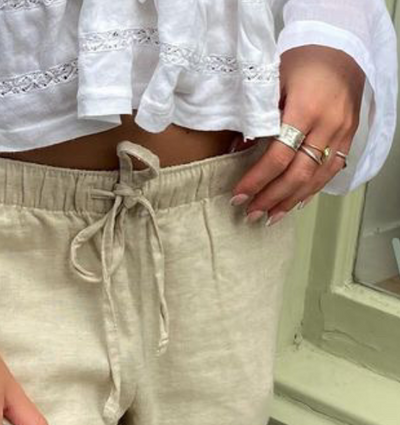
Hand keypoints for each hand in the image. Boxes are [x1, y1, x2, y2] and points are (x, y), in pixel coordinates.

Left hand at [230, 45, 365, 224]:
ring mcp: (342, 132)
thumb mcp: (273, 83)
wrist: (342, 47)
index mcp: (305, 108)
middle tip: (251, 213)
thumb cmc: (301, 63)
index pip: (278, 156)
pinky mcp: (349, 136)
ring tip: (269, 217)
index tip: (238, 195)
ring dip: (291, 201)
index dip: (257, 180)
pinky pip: (331, 170)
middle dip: (272, 197)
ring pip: (316, 177)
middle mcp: (327, 124)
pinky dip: (312, 190)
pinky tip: (295, 203)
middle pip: (298, 173)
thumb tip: (235, 151)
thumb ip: (256, 118)